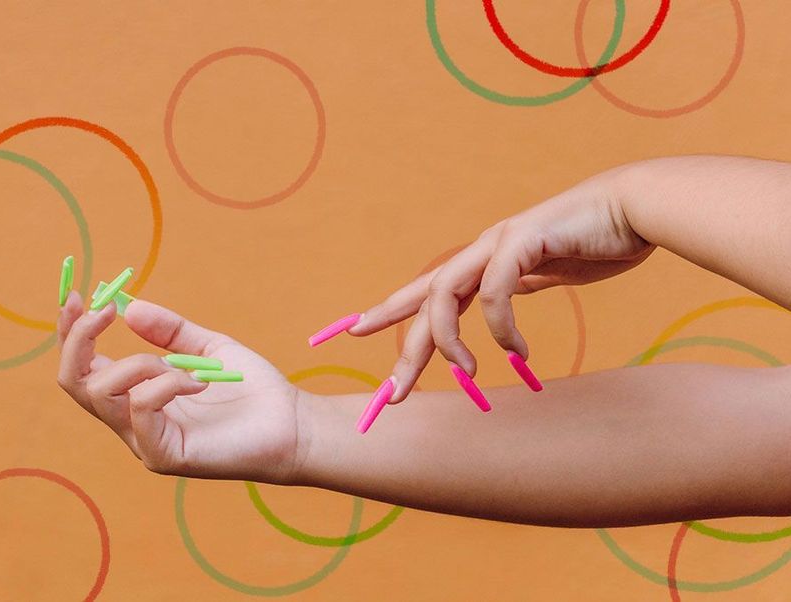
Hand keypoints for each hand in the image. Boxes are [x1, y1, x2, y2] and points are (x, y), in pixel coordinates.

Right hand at [57, 294, 302, 483]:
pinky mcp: (163, 456)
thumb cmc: (253, 391)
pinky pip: (140, 409)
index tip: (79, 295)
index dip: (72, 332)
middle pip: (74, 382)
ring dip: (137, 363)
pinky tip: (200, 382)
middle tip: (105, 309)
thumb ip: (169, 331)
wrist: (293, 425)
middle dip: (79, 339)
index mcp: (136, 395)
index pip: (83, 367)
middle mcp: (132, 421)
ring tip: (184, 367)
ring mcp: (144, 442)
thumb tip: (130, 308)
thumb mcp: (208, 347)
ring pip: (101, 393)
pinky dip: (165, 384)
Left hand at [351, 170, 654, 401]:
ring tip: (465, 372)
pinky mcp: (522, 240)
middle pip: (425, 300)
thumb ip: (520, 286)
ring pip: (445, 292)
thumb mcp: (548, 273)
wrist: (636, 208)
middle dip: (408, 347)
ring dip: (448, 339)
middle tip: (393, 390)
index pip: (426, 289)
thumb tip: (500, 311)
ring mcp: (498, 242)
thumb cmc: (597, 241)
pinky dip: (500, 326)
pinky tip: (515, 351)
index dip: (389, 308)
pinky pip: (494, 292)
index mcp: (483, 260)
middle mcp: (482, 249)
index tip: (355, 329)